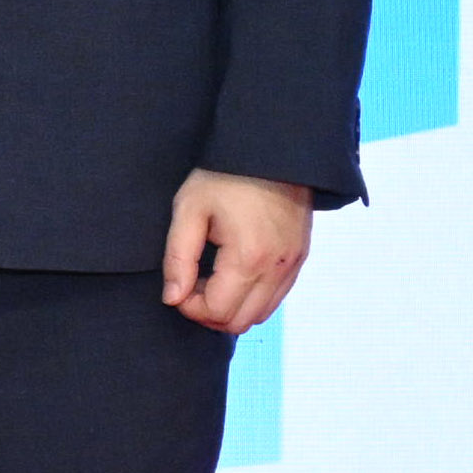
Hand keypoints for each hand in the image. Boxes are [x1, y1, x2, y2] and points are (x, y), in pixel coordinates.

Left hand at [160, 172, 313, 334]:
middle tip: (192, 284)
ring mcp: (293, 264)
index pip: (218, 312)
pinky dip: (252, 297)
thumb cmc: (224, 177)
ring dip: (231, 306)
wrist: (271, 151)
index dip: (190, 308)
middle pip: (241, 321)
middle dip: (209, 312)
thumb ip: (178, 258)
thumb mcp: (189, 210)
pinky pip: (276, 296)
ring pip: (261, 313)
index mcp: (248, 258)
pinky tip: (232, 272)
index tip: (177, 287)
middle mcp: (278, 268)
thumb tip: (172, 299)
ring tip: (210, 276)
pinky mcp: (300, 258)